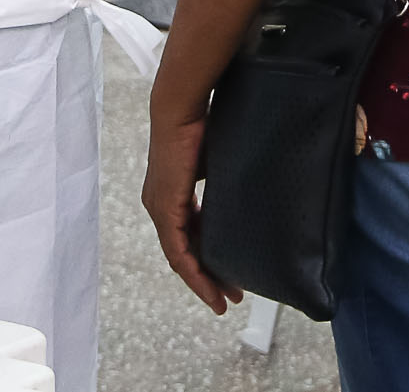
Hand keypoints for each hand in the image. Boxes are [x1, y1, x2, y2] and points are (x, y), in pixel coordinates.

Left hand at [142, 109, 241, 314]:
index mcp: (172, 196)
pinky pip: (177, 251)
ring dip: (202, 280)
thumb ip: (223, 182)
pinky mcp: (165, 209)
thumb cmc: (200, 126)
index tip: (229, 275)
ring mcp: (160, 210)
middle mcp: (160, 207)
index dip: (208, 258)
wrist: (180, 109)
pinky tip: (208, 284)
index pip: (189, 236)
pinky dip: (193, 270)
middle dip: (208, 278)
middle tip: (229, 298)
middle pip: (184, 254)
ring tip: (222, 299)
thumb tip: (248, 189)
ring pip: (181, 258)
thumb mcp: (216, 163)